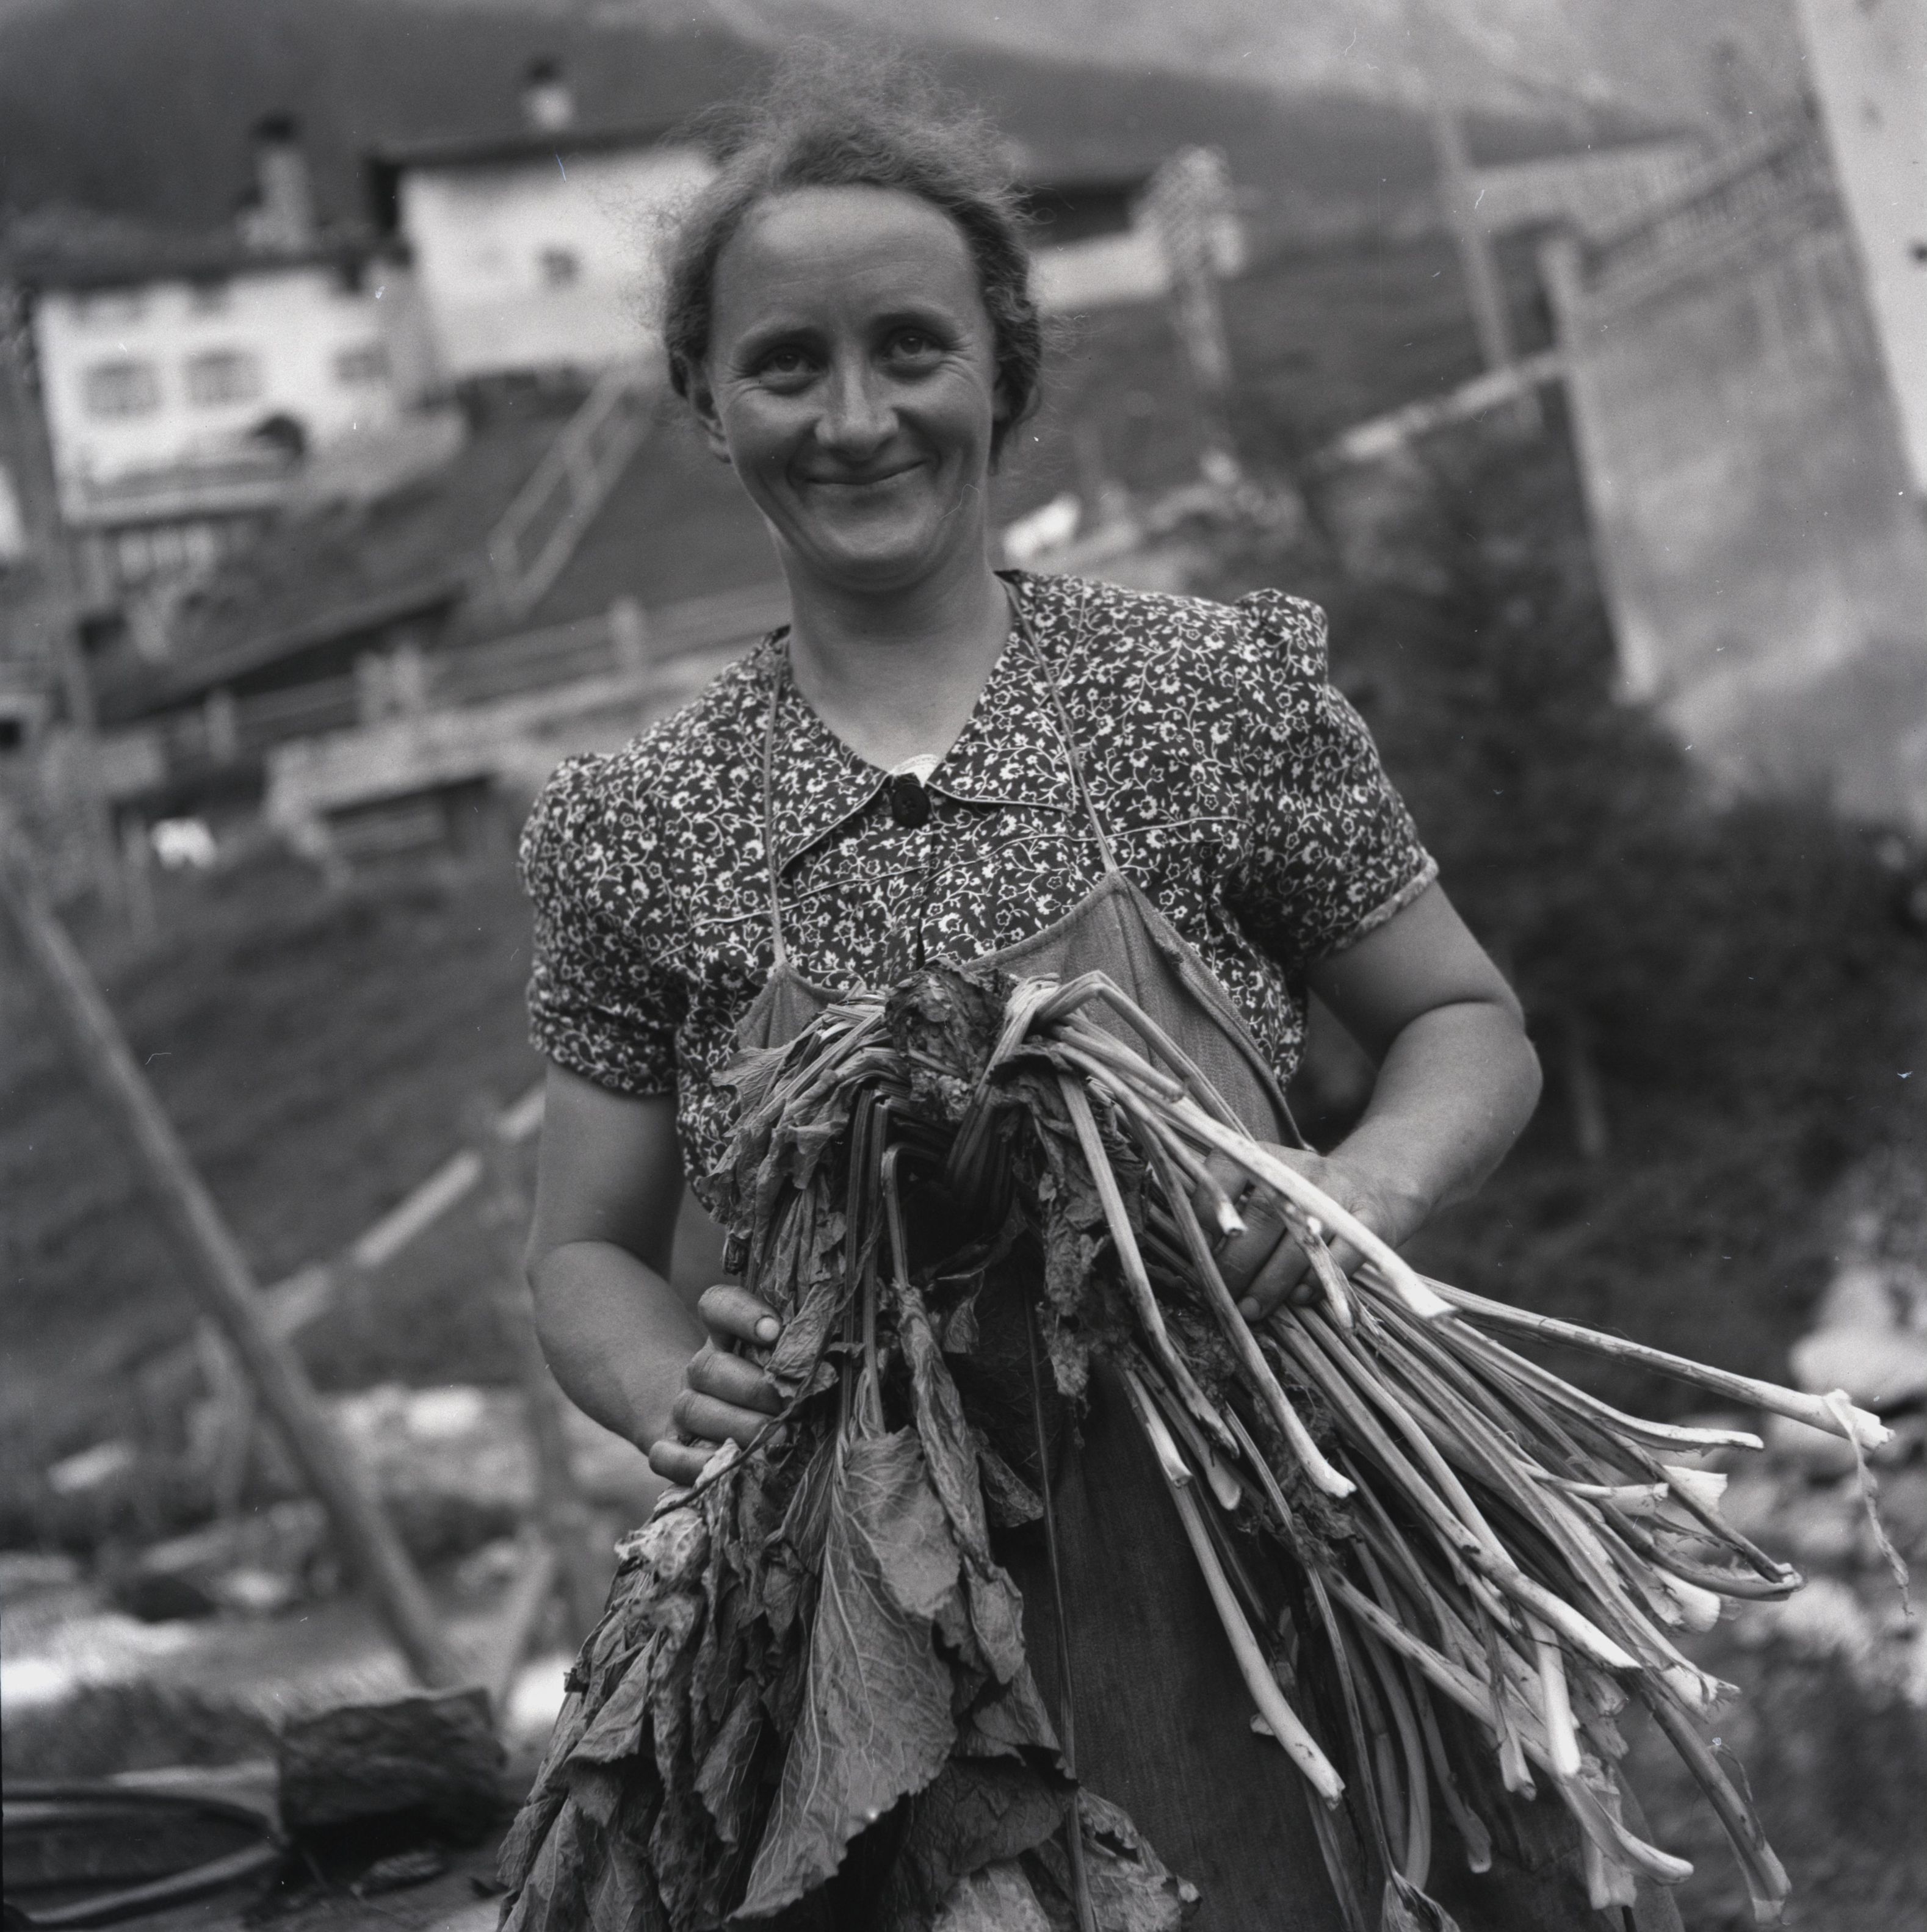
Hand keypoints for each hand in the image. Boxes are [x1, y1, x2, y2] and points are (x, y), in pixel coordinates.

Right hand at [647, 1285, 783, 1485]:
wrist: (711, 1420)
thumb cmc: (768, 1387)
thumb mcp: (782, 1363)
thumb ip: (797, 1356)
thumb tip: (825, 1367)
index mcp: (723, 1336)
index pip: (718, 1306)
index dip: (742, 1314)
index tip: (775, 1330)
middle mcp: (699, 1369)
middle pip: (708, 1367)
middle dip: (753, 1388)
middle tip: (789, 1406)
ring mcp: (681, 1408)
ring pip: (692, 1409)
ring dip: (737, 1425)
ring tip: (779, 1438)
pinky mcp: (669, 1447)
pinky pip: (667, 1455)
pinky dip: (694, 1464)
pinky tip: (732, 1465)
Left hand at [1194, 1145, 1427, 1323]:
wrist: (1375, 1187)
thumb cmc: (1299, 1201)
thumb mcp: (1265, 1189)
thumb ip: (1229, 1208)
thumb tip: (1190, 1249)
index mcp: (1265, 1158)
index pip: (1226, 1172)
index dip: (1206, 1210)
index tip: (1196, 1247)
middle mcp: (1300, 1169)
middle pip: (1263, 1216)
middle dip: (1238, 1262)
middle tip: (1224, 1295)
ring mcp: (1338, 1194)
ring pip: (1300, 1243)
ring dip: (1272, 1283)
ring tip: (1252, 1309)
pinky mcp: (1370, 1220)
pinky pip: (1340, 1258)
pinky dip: (1316, 1283)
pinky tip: (1299, 1299)